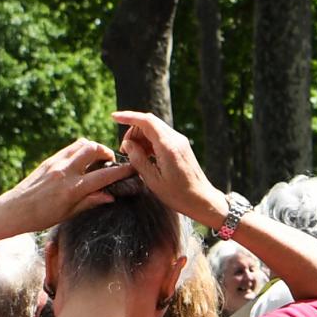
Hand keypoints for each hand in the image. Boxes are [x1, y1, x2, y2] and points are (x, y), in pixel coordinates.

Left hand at [7, 138, 128, 230]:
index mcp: (72, 189)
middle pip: (94, 149)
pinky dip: (80, 149)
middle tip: (110, 161)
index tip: (133, 168)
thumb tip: (111, 196)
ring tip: (96, 159)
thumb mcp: (68, 214)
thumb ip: (90, 202)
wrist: (13, 210)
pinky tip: (81, 160)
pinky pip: (70, 148)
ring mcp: (56, 163)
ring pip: (82, 143)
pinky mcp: (49, 160)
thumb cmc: (40, 217)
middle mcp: (65, 172)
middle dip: (106, 152)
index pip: (104, 175)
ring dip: (93, 147)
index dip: (121, 171)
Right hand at [114, 111, 224, 225]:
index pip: (146, 121)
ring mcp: (180, 141)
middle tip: (124, 150)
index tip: (114, 117)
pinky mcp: (182, 146)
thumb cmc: (178, 195)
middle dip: (133, 131)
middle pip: (149, 123)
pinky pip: (162, 136)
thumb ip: (138, 159)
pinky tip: (145, 156)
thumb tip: (128, 144)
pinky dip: (149, 141)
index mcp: (168, 146)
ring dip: (141, 137)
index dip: (128, 116)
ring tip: (133, 156)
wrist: (202, 200)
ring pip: (155, 128)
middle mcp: (176, 139)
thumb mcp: (153, 180)